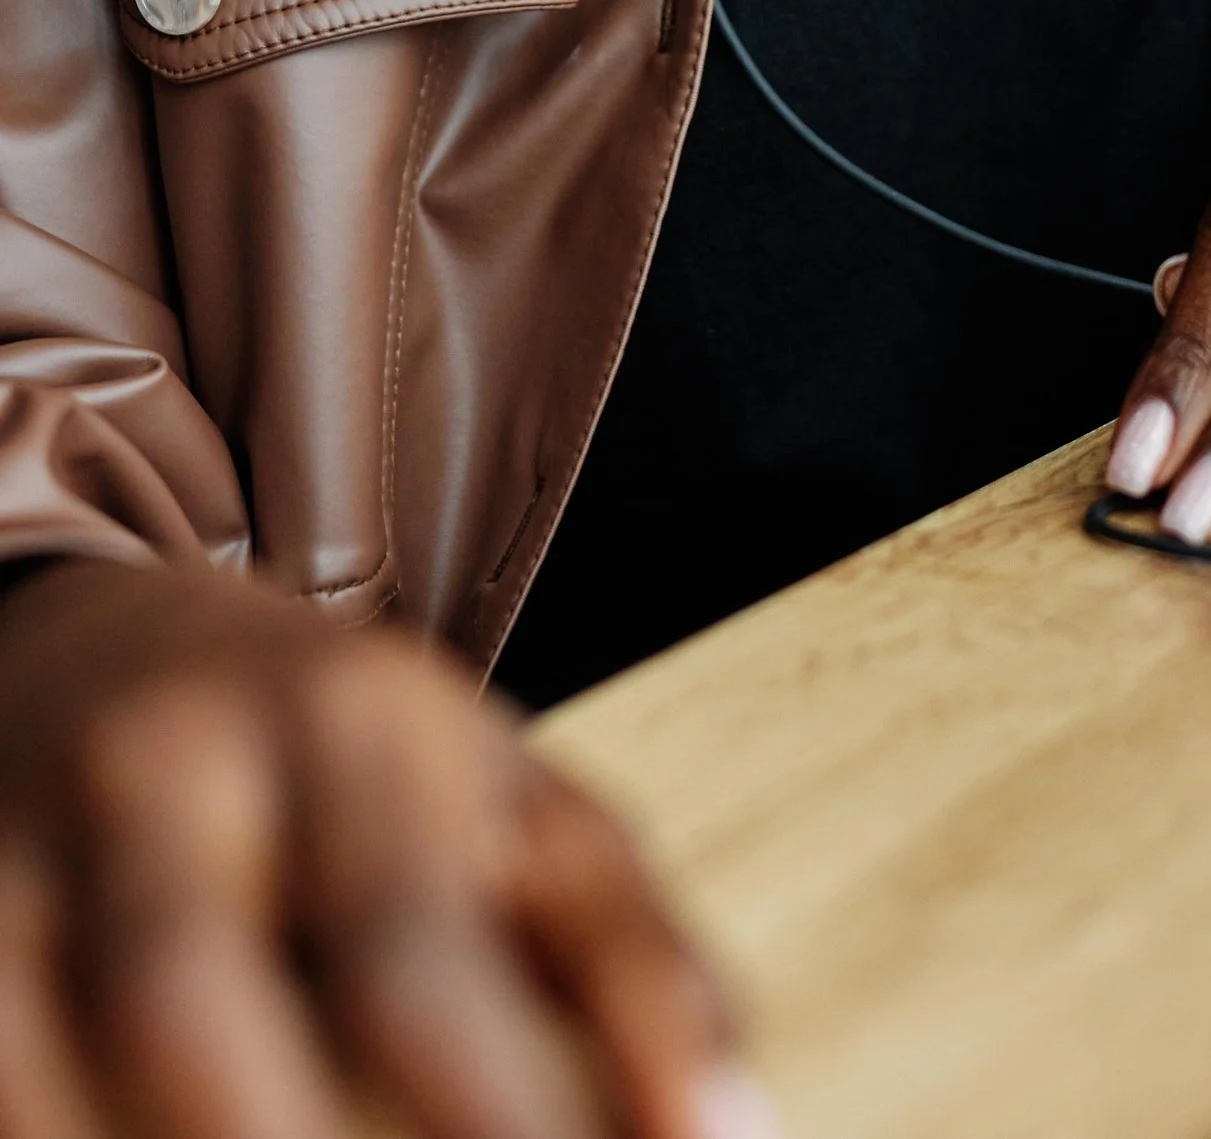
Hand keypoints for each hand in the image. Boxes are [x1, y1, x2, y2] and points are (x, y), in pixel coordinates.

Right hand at [0, 558, 766, 1138]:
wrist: (97, 641)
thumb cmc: (353, 775)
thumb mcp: (514, 810)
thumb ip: (630, 963)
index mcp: (349, 727)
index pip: (401, 959)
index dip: (480, 1128)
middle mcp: (160, 772)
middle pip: (179, 1008)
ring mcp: (11, 860)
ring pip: (36, 1083)